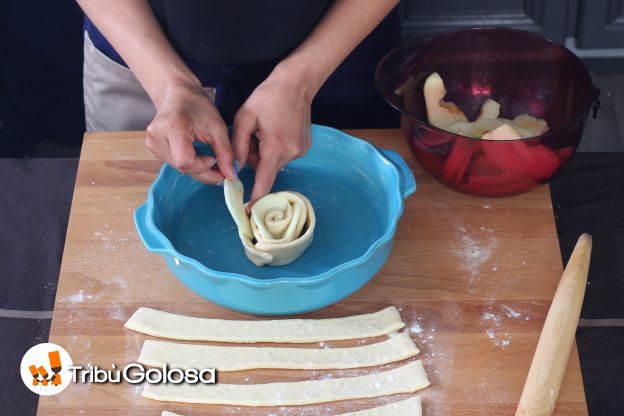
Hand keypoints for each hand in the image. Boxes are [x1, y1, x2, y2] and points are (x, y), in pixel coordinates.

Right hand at [146, 82, 235, 182]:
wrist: (177, 94)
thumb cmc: (197, 105)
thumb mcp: (217, 126)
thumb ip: (225, 152)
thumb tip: (230, 176)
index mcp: (171, 127)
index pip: (185, 161)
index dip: (203, 166)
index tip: (216, 159)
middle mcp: (156, 137)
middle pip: (182, 167)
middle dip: (204, 172)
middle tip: (220, 169)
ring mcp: (152, 143)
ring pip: (179, 168)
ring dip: (197, 169)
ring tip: (209, 159)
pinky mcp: (152, 147)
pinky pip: (174, 164)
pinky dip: (189, 164)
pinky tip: (197, 156)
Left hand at [232, 67, 312, 205]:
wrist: (296, 84)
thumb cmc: (267, 97)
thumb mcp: (244, 118)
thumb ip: (237, 146)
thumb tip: (235, 169)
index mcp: (275, 147)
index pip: (264, 180)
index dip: (256, 198)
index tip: (249, 212)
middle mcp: (291, 153)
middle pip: (266, 168)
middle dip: (255, 157)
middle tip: (253, 135)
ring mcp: (301, 151)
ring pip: (274, 162)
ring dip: (265, 152)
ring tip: (266, 129)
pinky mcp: (304, 147)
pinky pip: (283, 155)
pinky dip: (275, 148)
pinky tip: (276, 129)